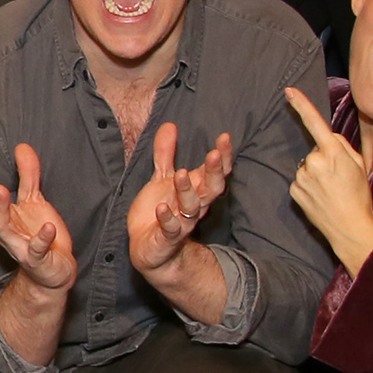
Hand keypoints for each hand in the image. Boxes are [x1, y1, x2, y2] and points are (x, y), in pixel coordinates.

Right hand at [0, 144, 78, 293]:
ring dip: (0, 209)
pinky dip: (41, 239)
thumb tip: (21, 145)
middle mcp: (3, 230)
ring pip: (2, 228)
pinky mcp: (37, 260)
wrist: (54, 272)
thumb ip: (28, 175)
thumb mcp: (34, 201)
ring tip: (1, 189)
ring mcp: (18, 245)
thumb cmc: (37, 235)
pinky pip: (36, 250)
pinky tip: (48, 227)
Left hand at [128, 119, 234, 290]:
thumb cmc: (159, 210)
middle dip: (213, 172)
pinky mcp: (167, 238)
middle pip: (211, 188)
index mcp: (195, 189)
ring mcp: (182, 222)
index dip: (222, 156)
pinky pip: (170, 229)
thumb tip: (170, 124)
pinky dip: (167, 219)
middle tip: (213, 154)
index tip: (224, 137)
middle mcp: (194, 205)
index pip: (214, 172)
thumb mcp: (161, 179)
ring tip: (181, 174)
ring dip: (187, 191)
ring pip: (192, 207)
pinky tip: (162, 209)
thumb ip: (165, 153)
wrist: (148, 248)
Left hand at [279, 86, 372, 271]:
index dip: (301, 105)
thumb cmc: (359, 196)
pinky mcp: (294, 190)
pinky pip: (300, 180)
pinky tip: (320, 197)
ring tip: (331, 190)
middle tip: (339, 178)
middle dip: (324, 158)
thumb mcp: (359, 165)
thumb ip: (342, 146)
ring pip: (307, 166)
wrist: (350, 228)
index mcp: (333, 152)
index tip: (289, 91)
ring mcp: (301, 176)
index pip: (314, 123)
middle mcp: (313, 161)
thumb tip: (327, 138)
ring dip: (316, 173)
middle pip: (315, 150)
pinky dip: (308, 186)